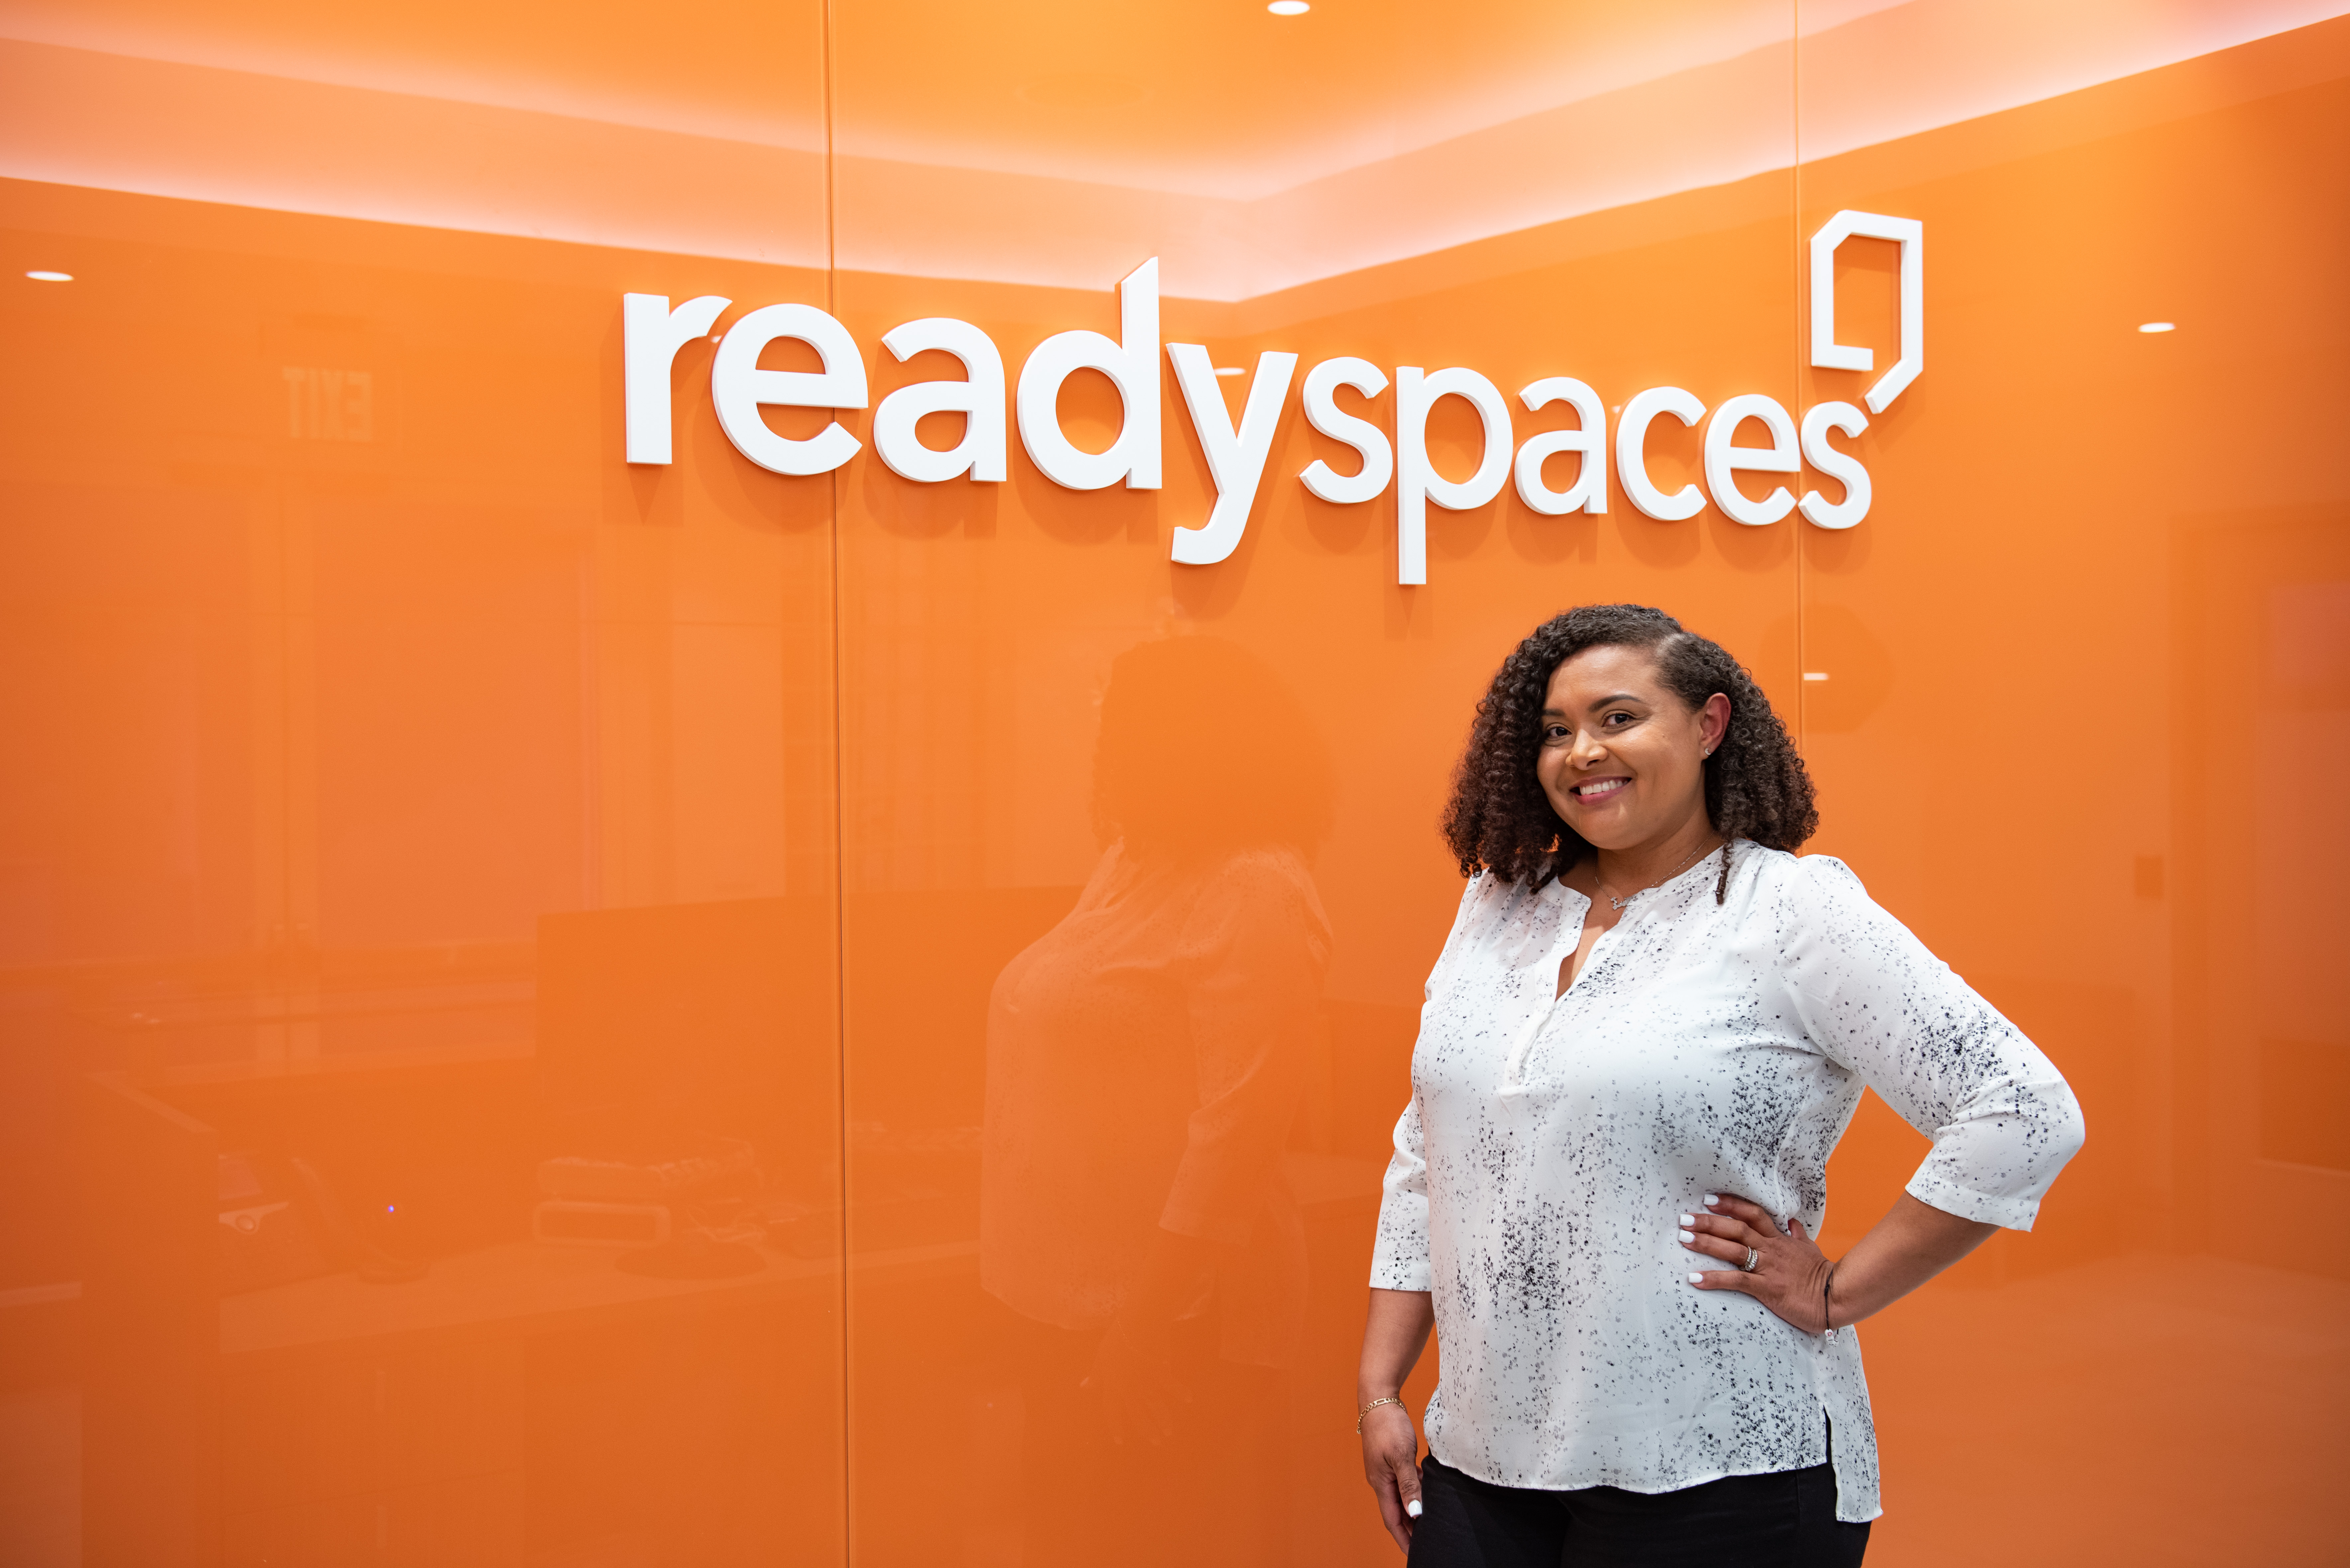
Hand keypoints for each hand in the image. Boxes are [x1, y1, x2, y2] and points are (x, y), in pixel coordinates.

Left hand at [1084, 1305, 1188, 1445]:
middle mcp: (1129, 1386)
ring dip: (1162, 1418)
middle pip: (1137, 1413)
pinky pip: (1171, 1385)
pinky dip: (1179, 1392)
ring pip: (1155, 1405)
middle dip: (1147, 1428)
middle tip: (1156, 1441)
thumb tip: (1084, 1387)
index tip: (1120, 1441)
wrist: (1137, 1322)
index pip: (1112, 1410)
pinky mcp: (1160, 1369)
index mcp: (1112, 1383)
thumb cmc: (1116, 1337)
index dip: (1115, 1426)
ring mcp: (1145, 1379)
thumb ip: (1096, 1375)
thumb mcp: (1101, 1357)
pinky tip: (1187, 1400)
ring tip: (1168, 1430)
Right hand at [1358, 1401, 1422, 1553]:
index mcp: (1380, 1483)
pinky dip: (1413, 1491)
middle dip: (1409, 1529)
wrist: (1378, 1399)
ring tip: (1428, 1522)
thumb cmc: (1388, 1425)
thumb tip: (1415, 1514)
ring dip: (1412, 1510)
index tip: (1416, 1553)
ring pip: (1400, 1497)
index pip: (1392, 1520)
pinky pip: (1403, 1482)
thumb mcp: (1401, 1456)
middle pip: (1396, 1512)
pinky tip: (1426, 1490)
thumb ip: (1409, 1485)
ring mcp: (1384, 1469)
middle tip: (1426, 1542)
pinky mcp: (1390, 1459)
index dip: (1404, 1538)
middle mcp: (1380, 1480)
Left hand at [1679, 1192, 1833, 1333]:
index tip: (1710, 1198)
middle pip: (1736, 1229)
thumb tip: (1793, 1223)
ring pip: (1733, 1250)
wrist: (1837, 1297)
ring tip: (1683, 1239)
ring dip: (1706, 1243)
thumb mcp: (1810, 1250)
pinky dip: (1714, 1279)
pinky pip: (1737, 1281)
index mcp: (1779, 1239)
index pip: (1753, 1214)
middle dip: (1709, 1222)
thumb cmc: (1822, 1276)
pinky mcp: (1767, 1289)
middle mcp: (1771, 1249)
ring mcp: (1768, 1268)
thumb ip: (1798, 1236)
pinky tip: (1695, 1279)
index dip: (1731, 1204)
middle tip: (1684, 1217)